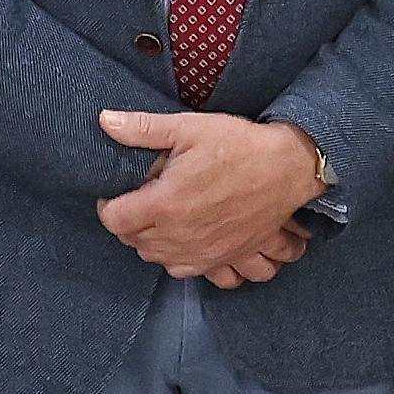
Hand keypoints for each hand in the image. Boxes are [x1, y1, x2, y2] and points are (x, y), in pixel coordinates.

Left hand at [96, 109, 330, 285]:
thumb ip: (142, 128)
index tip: (117, 193)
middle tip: (141, 199)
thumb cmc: (239, 146)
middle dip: (129, 221)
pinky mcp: (221, 259)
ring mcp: (201, 253)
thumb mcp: (189, 127)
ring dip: (150, 241)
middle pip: (132, 241)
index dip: (109, 205)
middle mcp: (179, 236)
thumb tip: (105, 121)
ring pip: (156, 259)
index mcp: (164, 204)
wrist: (287, 169)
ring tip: (160, 217)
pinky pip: (186, 272)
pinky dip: (177, 260)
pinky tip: (182, 239)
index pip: (114, 220)